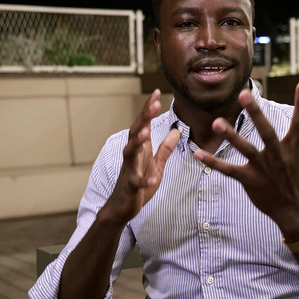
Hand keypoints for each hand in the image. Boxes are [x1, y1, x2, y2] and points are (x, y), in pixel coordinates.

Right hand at [106, 89, 179, 223]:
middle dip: (144, 118)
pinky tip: (153, 180)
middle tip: (153, 104)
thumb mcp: (156, 164)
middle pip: (136, 132)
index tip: (157, 92)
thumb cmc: (138, 182)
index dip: (149, 109)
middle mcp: (132, 155)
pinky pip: (137, 183)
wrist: (121, 206)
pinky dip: (145, 181)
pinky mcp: (131, 187)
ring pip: (131, 153)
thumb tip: (177, 130)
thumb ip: (165, 148)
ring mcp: (130, 170)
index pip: (144, 124)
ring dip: (137, 142)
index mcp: (139, 148)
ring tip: (145, 133)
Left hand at [192, 81, 298, 240]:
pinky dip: (213, 163)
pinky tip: (198, 154)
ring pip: (246, 150)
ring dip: (232, 137)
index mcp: (295, 148)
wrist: (295, 211)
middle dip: (256, 113)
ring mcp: (263, 169)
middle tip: (244, 94)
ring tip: (217, 122)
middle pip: (267, 132)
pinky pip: (229, 171)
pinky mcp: (250, 181)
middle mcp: (279, 157)